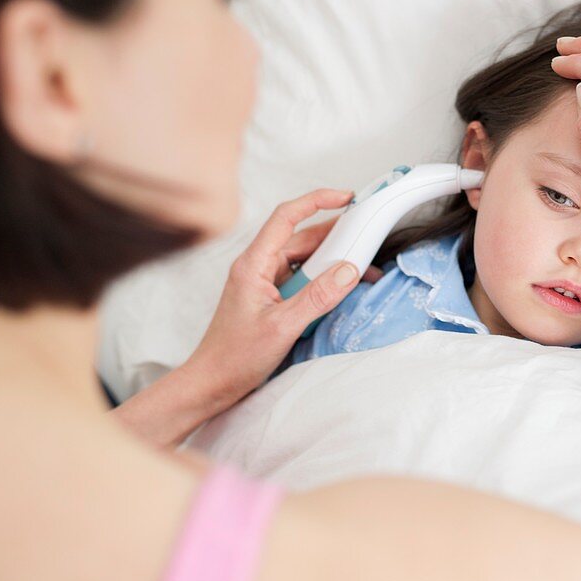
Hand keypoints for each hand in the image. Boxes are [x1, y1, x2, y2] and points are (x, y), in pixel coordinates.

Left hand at [184, 188, 383, 409]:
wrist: (212, 383)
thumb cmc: (235, 357)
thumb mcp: (283, 327)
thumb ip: (318, 297)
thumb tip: (350, 270)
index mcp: (253, 264)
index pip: (286, 217)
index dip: (316, 201)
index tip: (346, 197)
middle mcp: (258, 267)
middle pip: (301, 238)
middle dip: (335, 236)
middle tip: (368, 236)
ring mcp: (264, 282)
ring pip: (304, 260)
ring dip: (332, 262)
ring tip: (364, 267)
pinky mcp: (271, 298)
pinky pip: (301, 280)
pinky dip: (323, 281)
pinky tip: (343, 289)